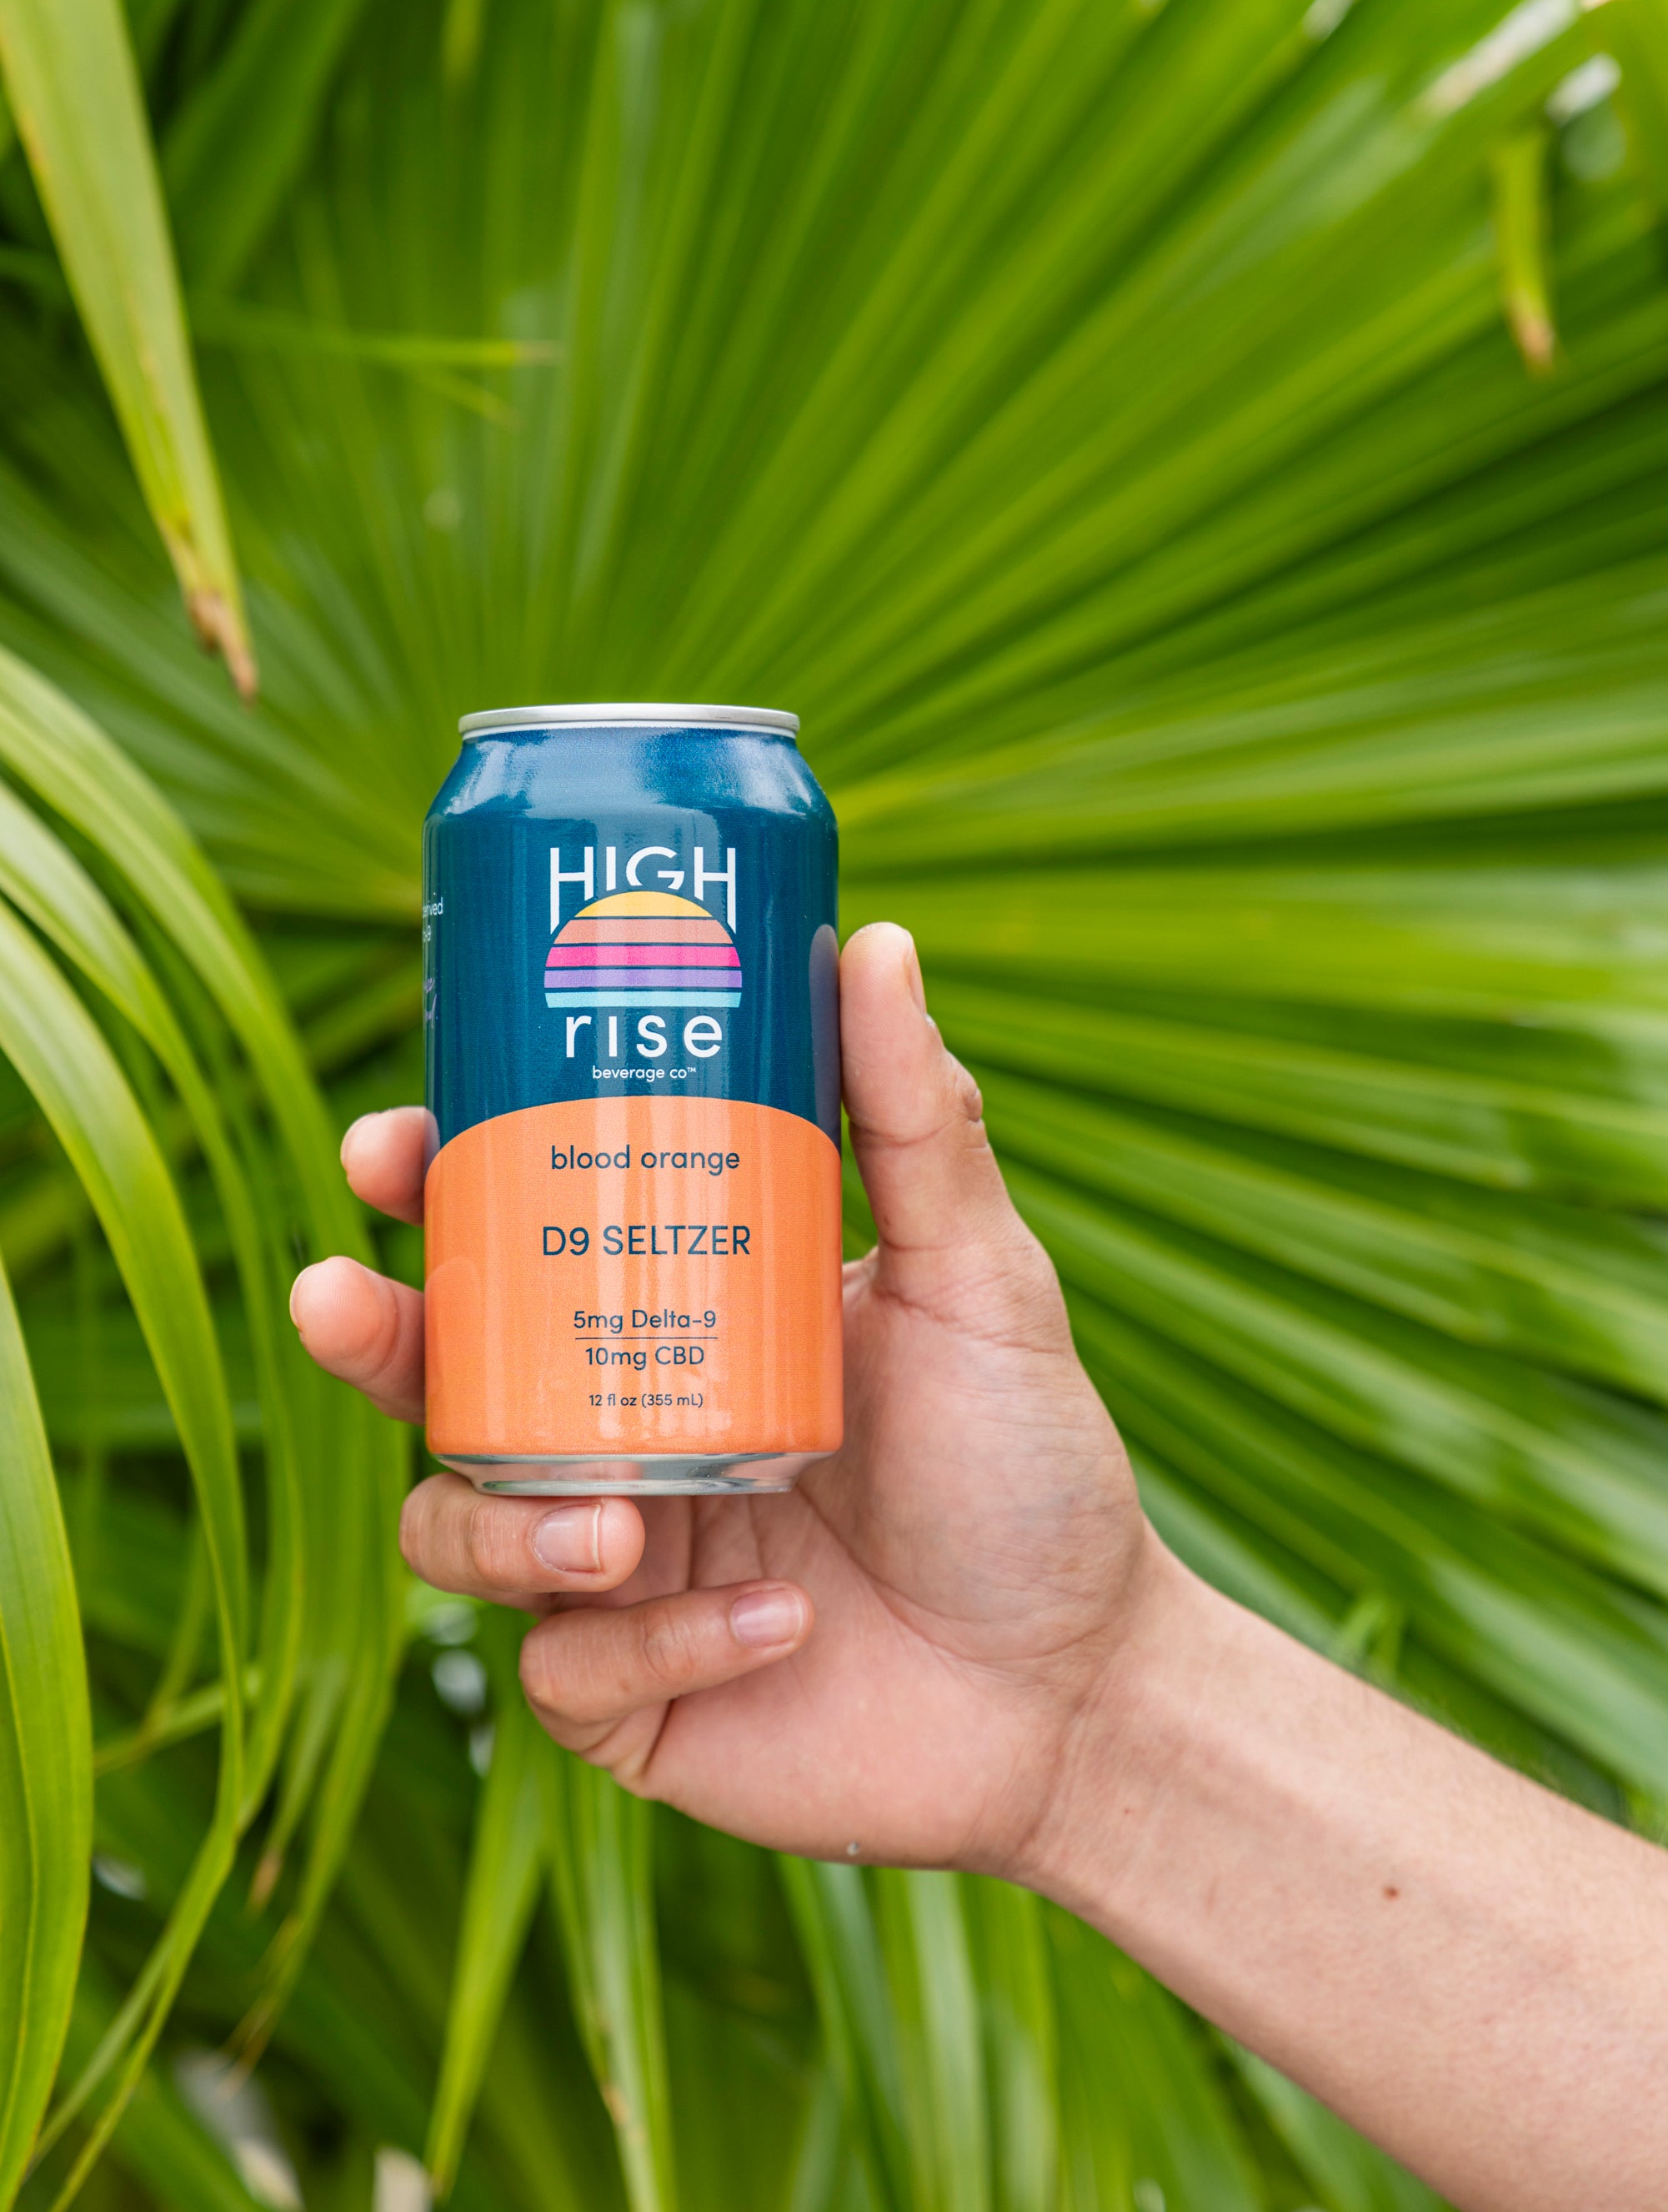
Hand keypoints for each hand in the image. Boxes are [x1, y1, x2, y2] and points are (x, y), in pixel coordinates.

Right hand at [291, 923, 1156, 1872]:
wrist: (1084, 1685)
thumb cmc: (1025, 1465)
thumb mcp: (976, 1279)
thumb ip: (917, 1122)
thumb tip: (873, 939)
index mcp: (673, 1322)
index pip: (513, 1244)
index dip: (428, 1193)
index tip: (393, 1145)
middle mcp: (619, 1438)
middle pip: (439, 1381)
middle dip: (372, 1338)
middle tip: (343, 1298)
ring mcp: (613, 1573)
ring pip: (456, 1535)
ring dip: (509, 1527)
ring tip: (617, 1527)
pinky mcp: (633, 1699)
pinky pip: (568, 1674)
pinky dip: (659, 1647)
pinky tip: (775, 1622)